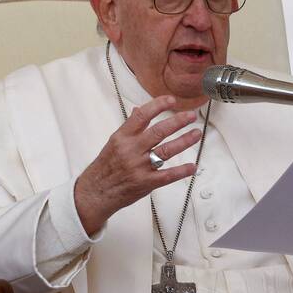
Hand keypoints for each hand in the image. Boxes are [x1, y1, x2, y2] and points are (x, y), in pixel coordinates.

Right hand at [75, 95, 201, 234]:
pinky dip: (182, 171)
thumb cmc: (105, 167)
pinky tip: (192, 166)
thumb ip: (129, 127)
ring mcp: (139, 166)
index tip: (171, 100)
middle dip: (178, 122)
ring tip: (196, 134)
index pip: (142, 116)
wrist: (96, 192)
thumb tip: (138, 110)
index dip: (158, 105)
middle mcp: (131, 150)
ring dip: (184, 141)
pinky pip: (168, 175)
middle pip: (159, 131)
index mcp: (122, 137)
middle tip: (191, 116)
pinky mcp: (146, 183)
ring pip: (166, 150)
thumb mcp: (114, 143)